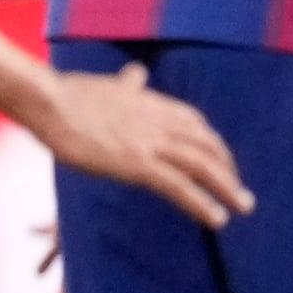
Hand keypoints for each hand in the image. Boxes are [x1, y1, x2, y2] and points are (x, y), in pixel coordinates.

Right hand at [31, 61, 254, 229]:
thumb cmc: (68, 94)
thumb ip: (127, 84)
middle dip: (228, 168)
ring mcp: (151, 142)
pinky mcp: (138, 164)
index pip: (195, 123)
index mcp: (152, 103)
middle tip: (239, 190)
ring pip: (203, 166)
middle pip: (207, 145)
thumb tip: (137, 73)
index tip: (219, 158)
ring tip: (242, 207)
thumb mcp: (106, 86)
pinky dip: (202, 203)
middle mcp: (160, 121)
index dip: (212, 143)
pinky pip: (180, 187)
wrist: (49, 102)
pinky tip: (217, 219)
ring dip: (227, 187)